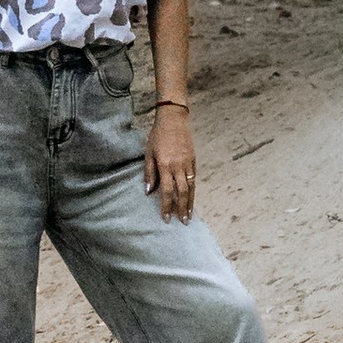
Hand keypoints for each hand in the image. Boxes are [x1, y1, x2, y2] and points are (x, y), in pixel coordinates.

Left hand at [145, 106, 195, 222]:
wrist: (173, 120)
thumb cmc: (157, 136)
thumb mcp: (149, 153)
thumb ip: (149, 173)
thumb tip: (148, 192)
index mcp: (165, 165)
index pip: (166, 191)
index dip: (166, 206)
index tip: (166, 218)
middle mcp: (178, 166)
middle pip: (182, 192)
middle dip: (182, 208)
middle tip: (183, 222)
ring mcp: (188, 163)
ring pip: (191, 187)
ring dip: (190, 202)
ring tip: (189, 215)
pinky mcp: (193, 160)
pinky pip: (194, 178)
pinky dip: (193, 190)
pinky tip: (192, 198)